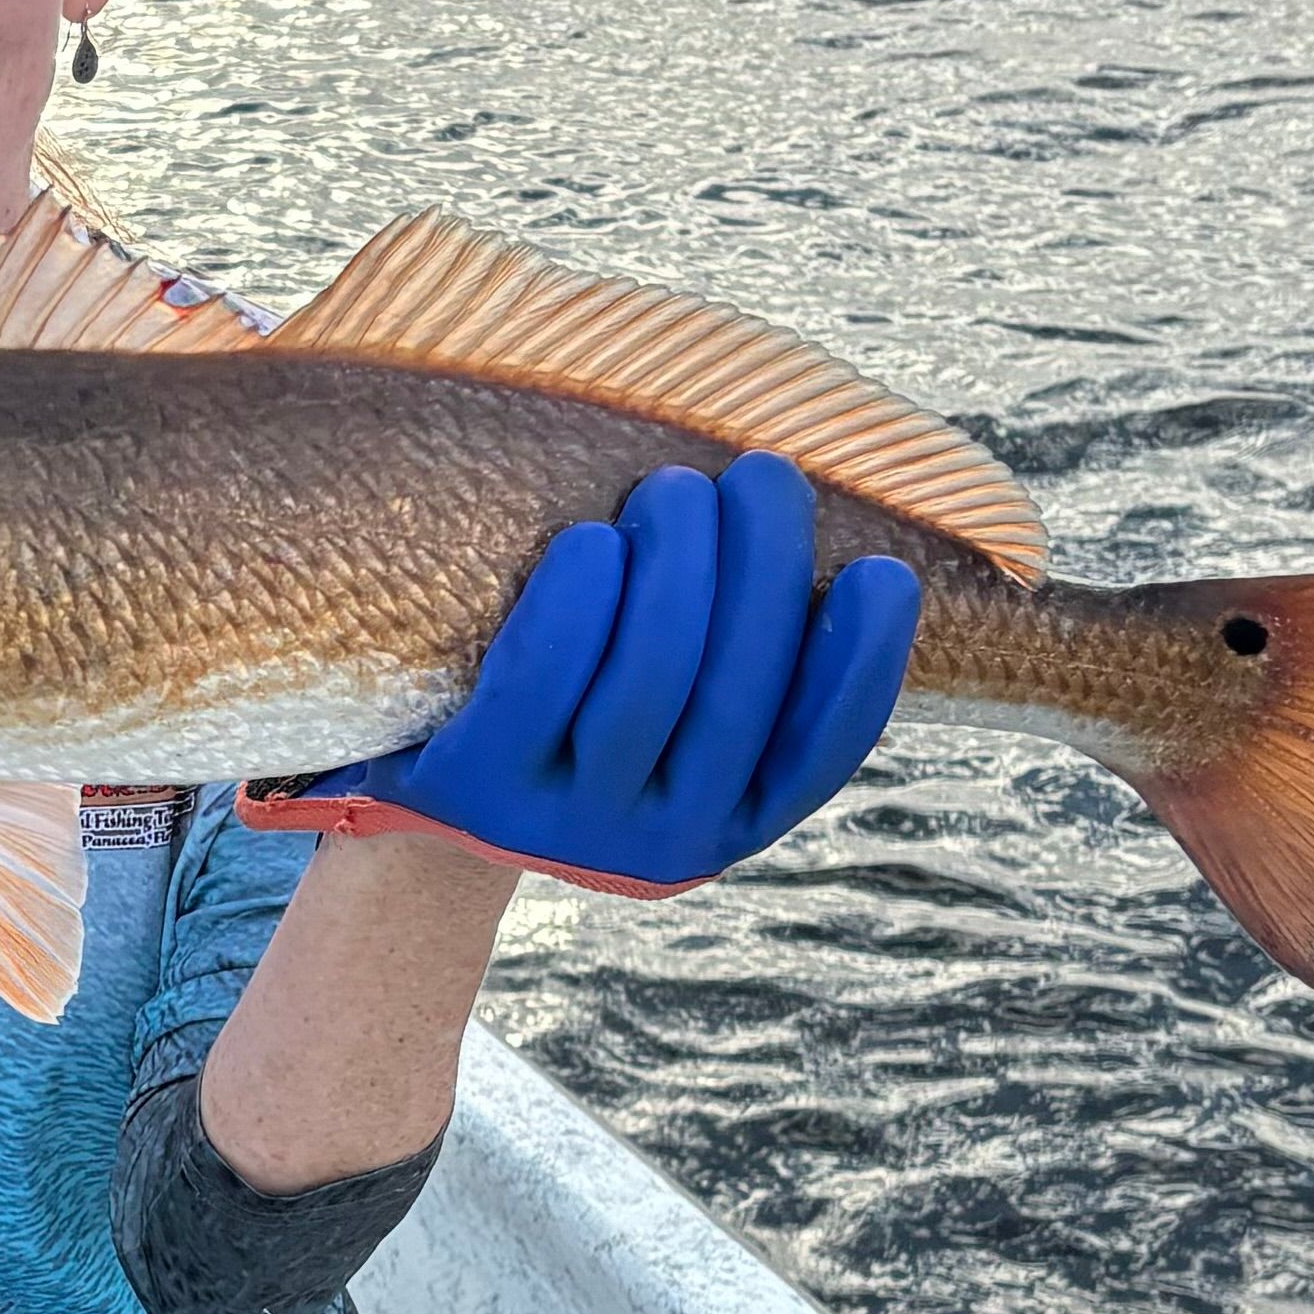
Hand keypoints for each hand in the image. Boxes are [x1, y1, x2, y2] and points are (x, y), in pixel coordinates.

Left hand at [311, 455, 921, 892]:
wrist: (433, 790)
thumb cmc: (583, 712)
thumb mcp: (675, 713)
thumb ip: (746, 650)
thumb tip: (822, 529)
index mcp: (733, 818)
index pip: (822, 751)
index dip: (862, 662)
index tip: (880, 570)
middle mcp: (660, 840)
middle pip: (738, 696)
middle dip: (764, 567)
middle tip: (762, 473)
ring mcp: (565, 821)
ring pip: (648, 684)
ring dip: (676, 564)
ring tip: (673, 486)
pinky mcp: (476, 784)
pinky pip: (539, 684)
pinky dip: (577, 602)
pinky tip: (594, 540)